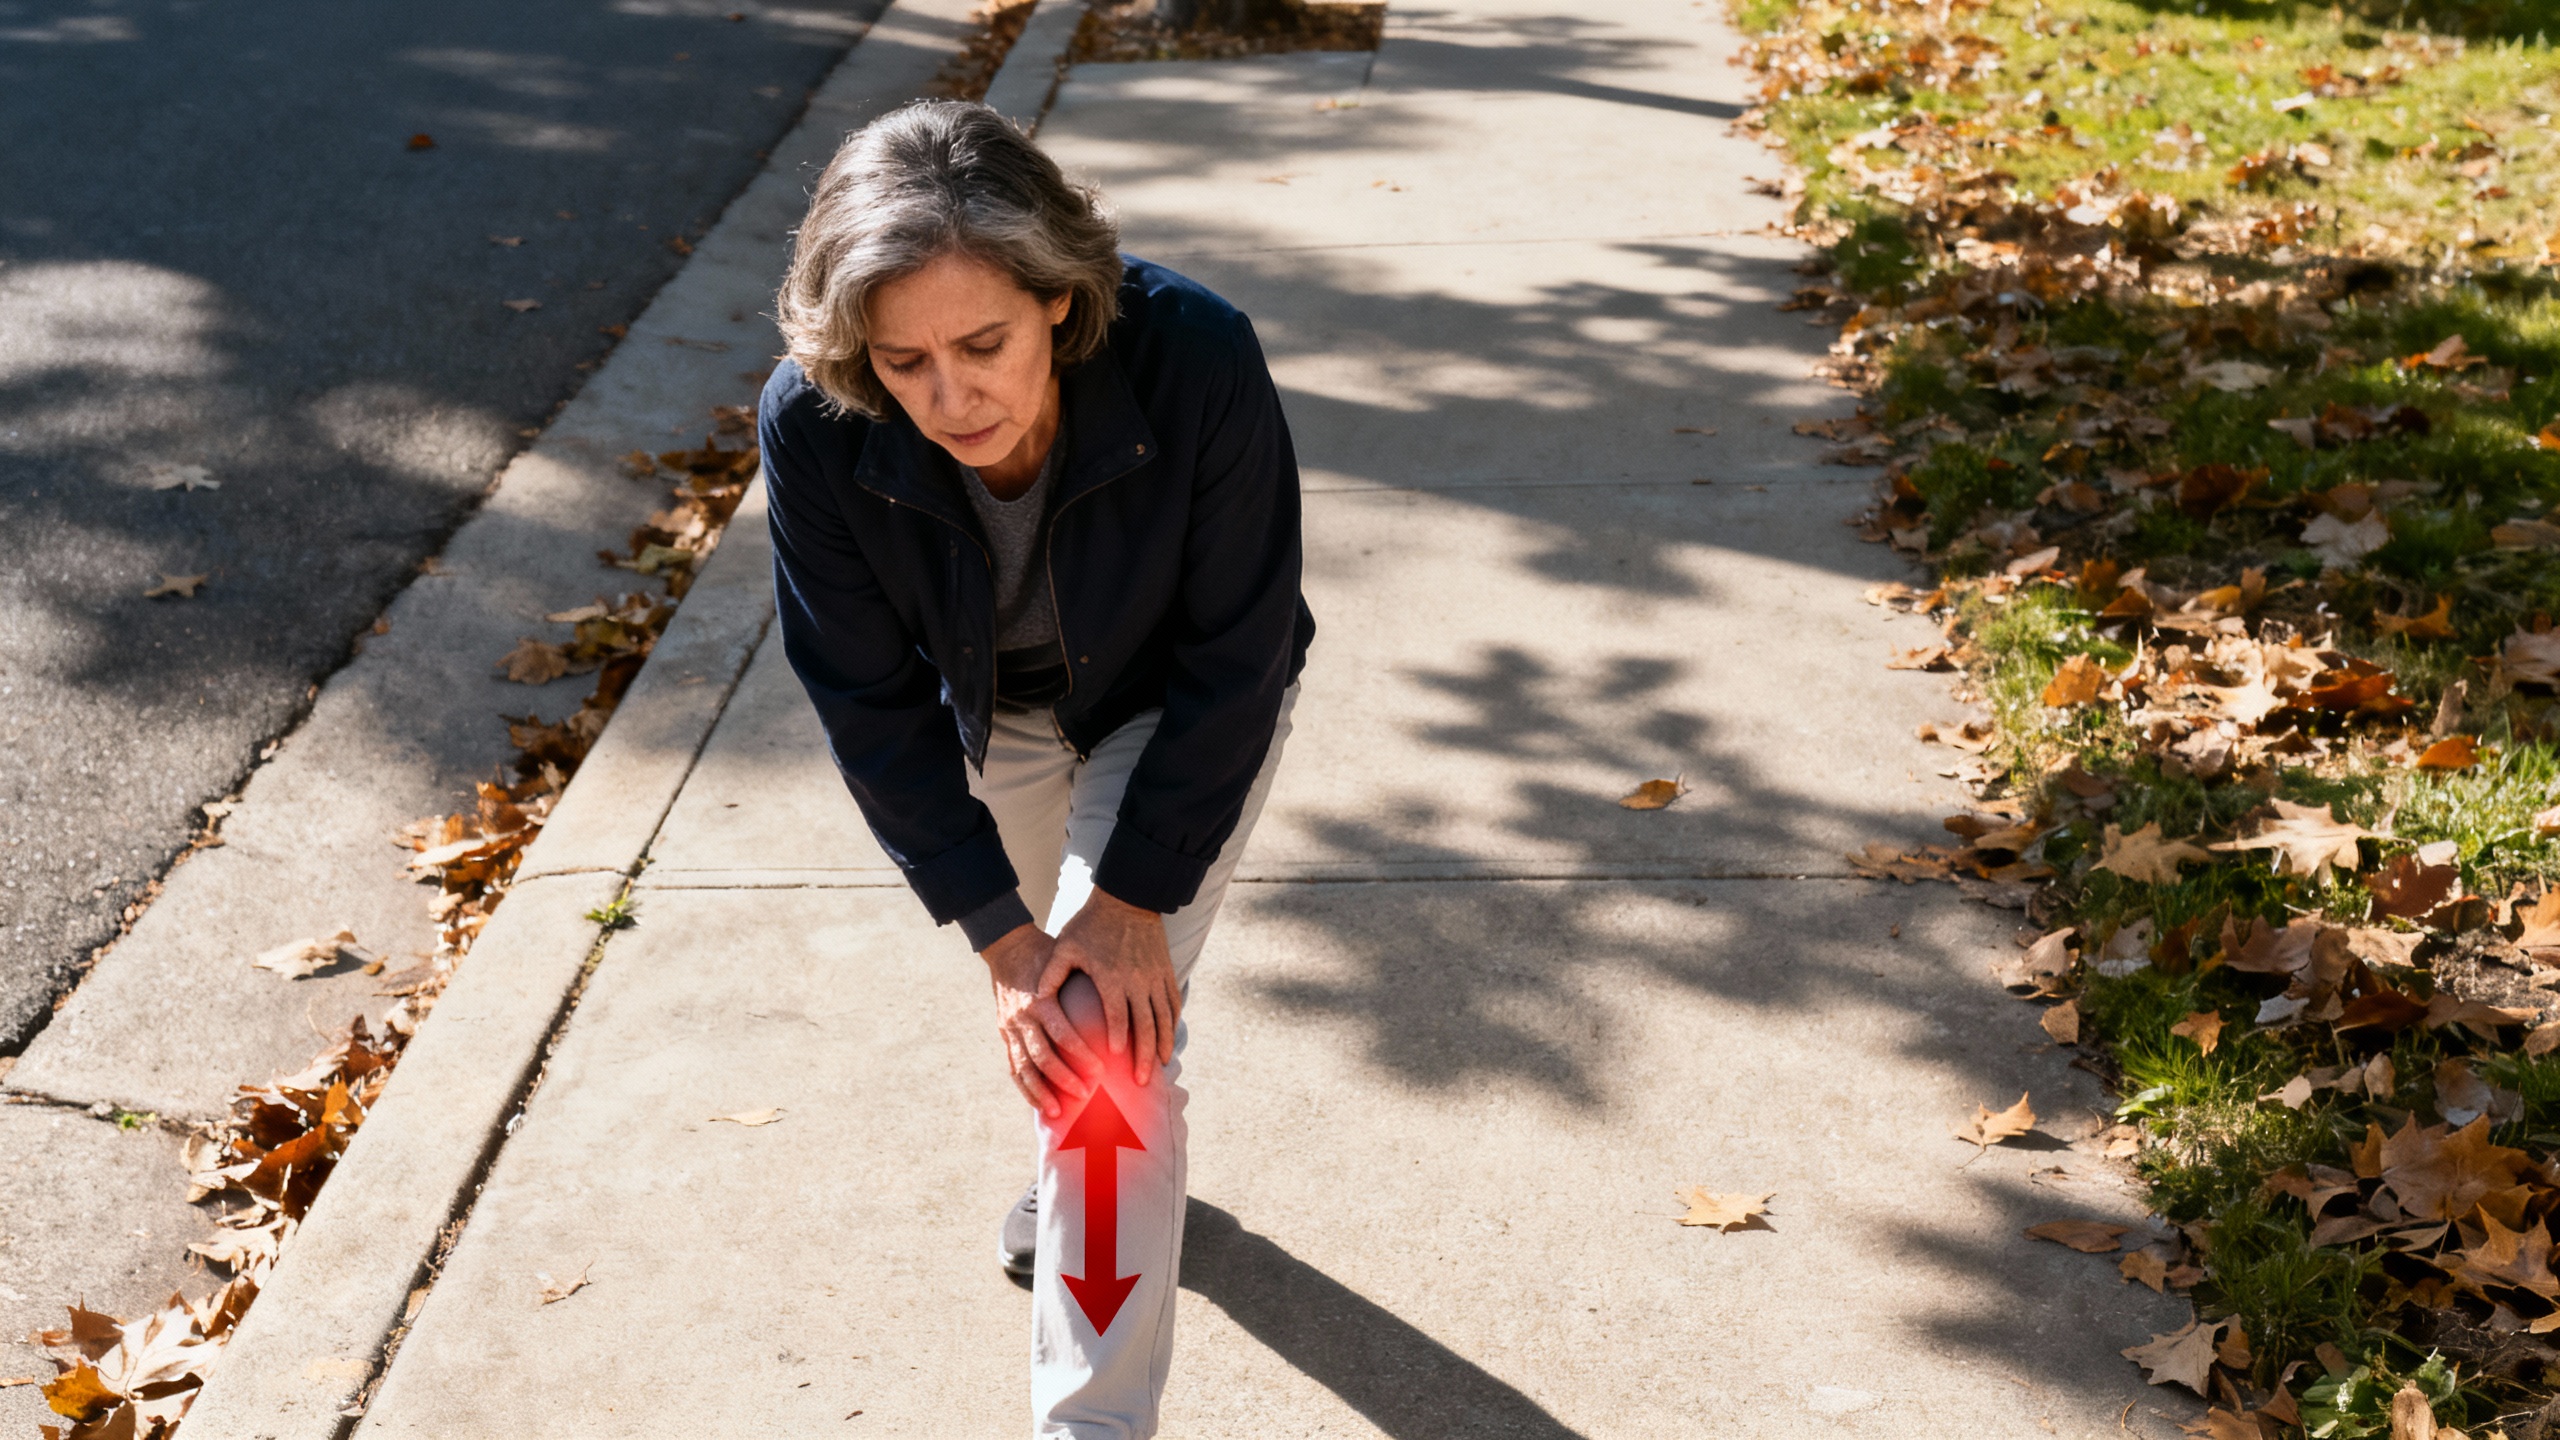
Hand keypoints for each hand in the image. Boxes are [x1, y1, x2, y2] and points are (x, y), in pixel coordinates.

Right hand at [980, 924, 1098, 1117]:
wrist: (1008, 947)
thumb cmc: (1047, 954)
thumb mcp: (1065, 964)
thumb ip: (1085, 985)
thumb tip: (1124, 1002)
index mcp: (1041, 1000)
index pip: (1062, 1034)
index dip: (1080, 1054)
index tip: (1100, 1071)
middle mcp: (1022, 1017)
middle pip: (1042, 1056)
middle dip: (1063, 1078)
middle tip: (1085, 1094)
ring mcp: (1010, 1028)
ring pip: (1024, 1067)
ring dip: (1040, 1092)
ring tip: (1058, 1112)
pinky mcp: (1004, 1034)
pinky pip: (1013, 1067)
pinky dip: (1025, 1088)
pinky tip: (1039, 1104)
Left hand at [1042, 888, 1177, 1085]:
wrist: (1127, 898)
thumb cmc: (1091, 924)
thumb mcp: (1066, 946)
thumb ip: (1052, 973)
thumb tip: (1037, 997)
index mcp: (1111, 978)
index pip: (1118, 1017)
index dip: (1118, 1041)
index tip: (1116, 1061)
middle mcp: (1137, 981)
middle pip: (1146, 1026)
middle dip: (1145, 1056)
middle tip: (1143, 1080)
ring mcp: (1155, 976)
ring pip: (1164, 1018)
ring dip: (1164, 1044)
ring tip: (1161, 1066)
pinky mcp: (1166, 970)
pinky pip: (1173, 1002)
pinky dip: (1173, 1023)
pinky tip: (1169, 1038)